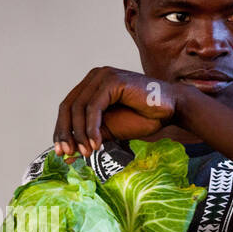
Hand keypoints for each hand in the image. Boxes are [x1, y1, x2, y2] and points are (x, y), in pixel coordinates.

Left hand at [54, 67, 179, 157]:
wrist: (171, 109)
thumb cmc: (142, 117)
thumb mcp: (109, 131)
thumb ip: (88, 138)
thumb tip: (68, 155)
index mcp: (90, 85)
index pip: (67, 108)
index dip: (61, 130)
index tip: (61, 152)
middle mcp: (94, 77)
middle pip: (68, 106)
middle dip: (65, 132)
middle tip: (66, 153)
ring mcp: (103, 76)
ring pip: (79, 108)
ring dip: (80, 133)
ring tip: (86, 152)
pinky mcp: (113, 80)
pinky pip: (94, 107)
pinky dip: (92, 128)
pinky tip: (97, 144)